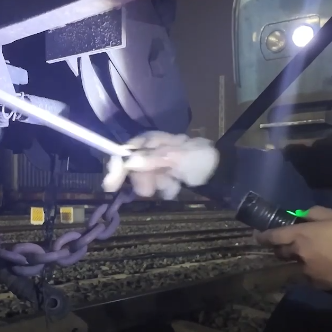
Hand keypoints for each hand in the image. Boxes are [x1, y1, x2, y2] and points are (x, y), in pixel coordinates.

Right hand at [102, 131, 218, 199]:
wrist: (219, 170)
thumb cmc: (198, 160)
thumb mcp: (175, 158)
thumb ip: (151, 158)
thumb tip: (129, 161)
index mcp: (150, 140)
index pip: (125, 152)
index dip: (117, 168)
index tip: (111, 186)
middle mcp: (150, 149)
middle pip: (133, 168)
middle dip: (143, 181)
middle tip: (152, 191)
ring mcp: (157, 162)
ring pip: (144, 179)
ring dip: (157, 185)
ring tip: (172, 186)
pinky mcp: (164, 173)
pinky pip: (155, 183)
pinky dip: (164, 187)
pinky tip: (175, 186)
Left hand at [253, 206, 331, 289]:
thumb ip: (316, 214)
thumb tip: (301, 215)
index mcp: (301, 236)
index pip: (273, 237)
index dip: (263, 236)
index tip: (258, 235)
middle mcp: (298, 255)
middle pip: (280, 252)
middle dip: (281, 247)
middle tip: (289, 242)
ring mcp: (305, 271)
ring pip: (293, 264)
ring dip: (296, 259)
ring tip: (310, 254)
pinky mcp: (314, 284)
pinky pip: (305, 274)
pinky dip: (309, 269)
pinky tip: (323, 265)